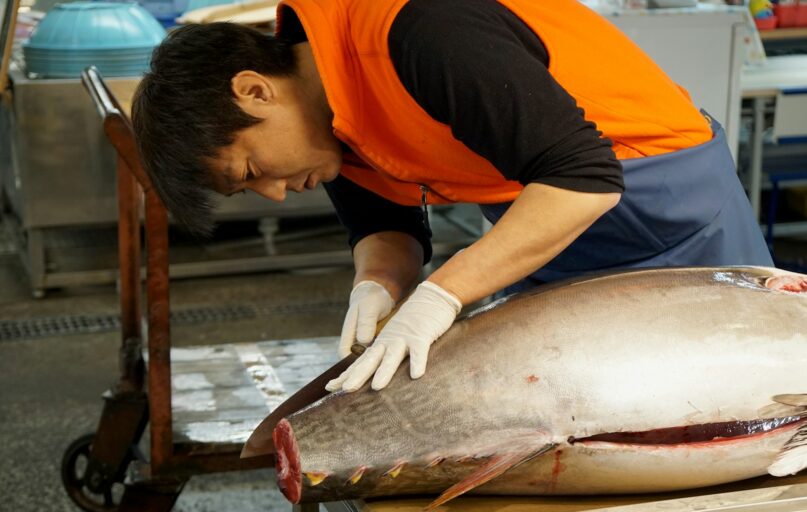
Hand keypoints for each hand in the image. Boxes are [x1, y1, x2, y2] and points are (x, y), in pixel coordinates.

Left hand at [326, 281, 461, 391]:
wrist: (430, 299)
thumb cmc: (414, 324)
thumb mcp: (395, 340)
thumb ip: (386, 357)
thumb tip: (375, 380)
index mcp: (381, 344)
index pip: (361, 362)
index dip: (347, 374)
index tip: (330, 387)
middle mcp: (388, 341)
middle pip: (370, 360)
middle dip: (358, 375)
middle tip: (345, 390)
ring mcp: (404, 338)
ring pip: (392, 356)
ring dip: (384, 371)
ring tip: (376, 387)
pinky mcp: (422, 335)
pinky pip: (419, 350)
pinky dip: (418, 362)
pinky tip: (416, 375)